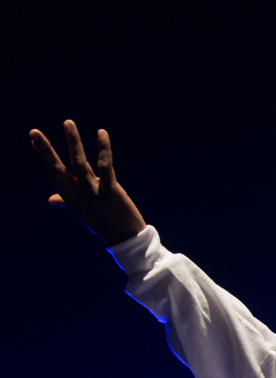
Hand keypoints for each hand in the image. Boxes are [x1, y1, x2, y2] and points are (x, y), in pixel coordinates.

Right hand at [29, 120, 145, 245]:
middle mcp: (78, 195)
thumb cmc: (103, 222)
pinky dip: (103, 149)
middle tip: (34, 131)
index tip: (34, 138)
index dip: (44, 155)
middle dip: (45, 150)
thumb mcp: (82, 211)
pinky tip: (101, 133)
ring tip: (68, 123)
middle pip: (58, 169)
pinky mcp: (111, 192)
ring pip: (80, 164)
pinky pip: (105, 167)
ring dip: (73, 142)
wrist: (125, 239)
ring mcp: (94, 194)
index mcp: (70, 198)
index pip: (53, 173)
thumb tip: (52, 198)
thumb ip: (67, 201)